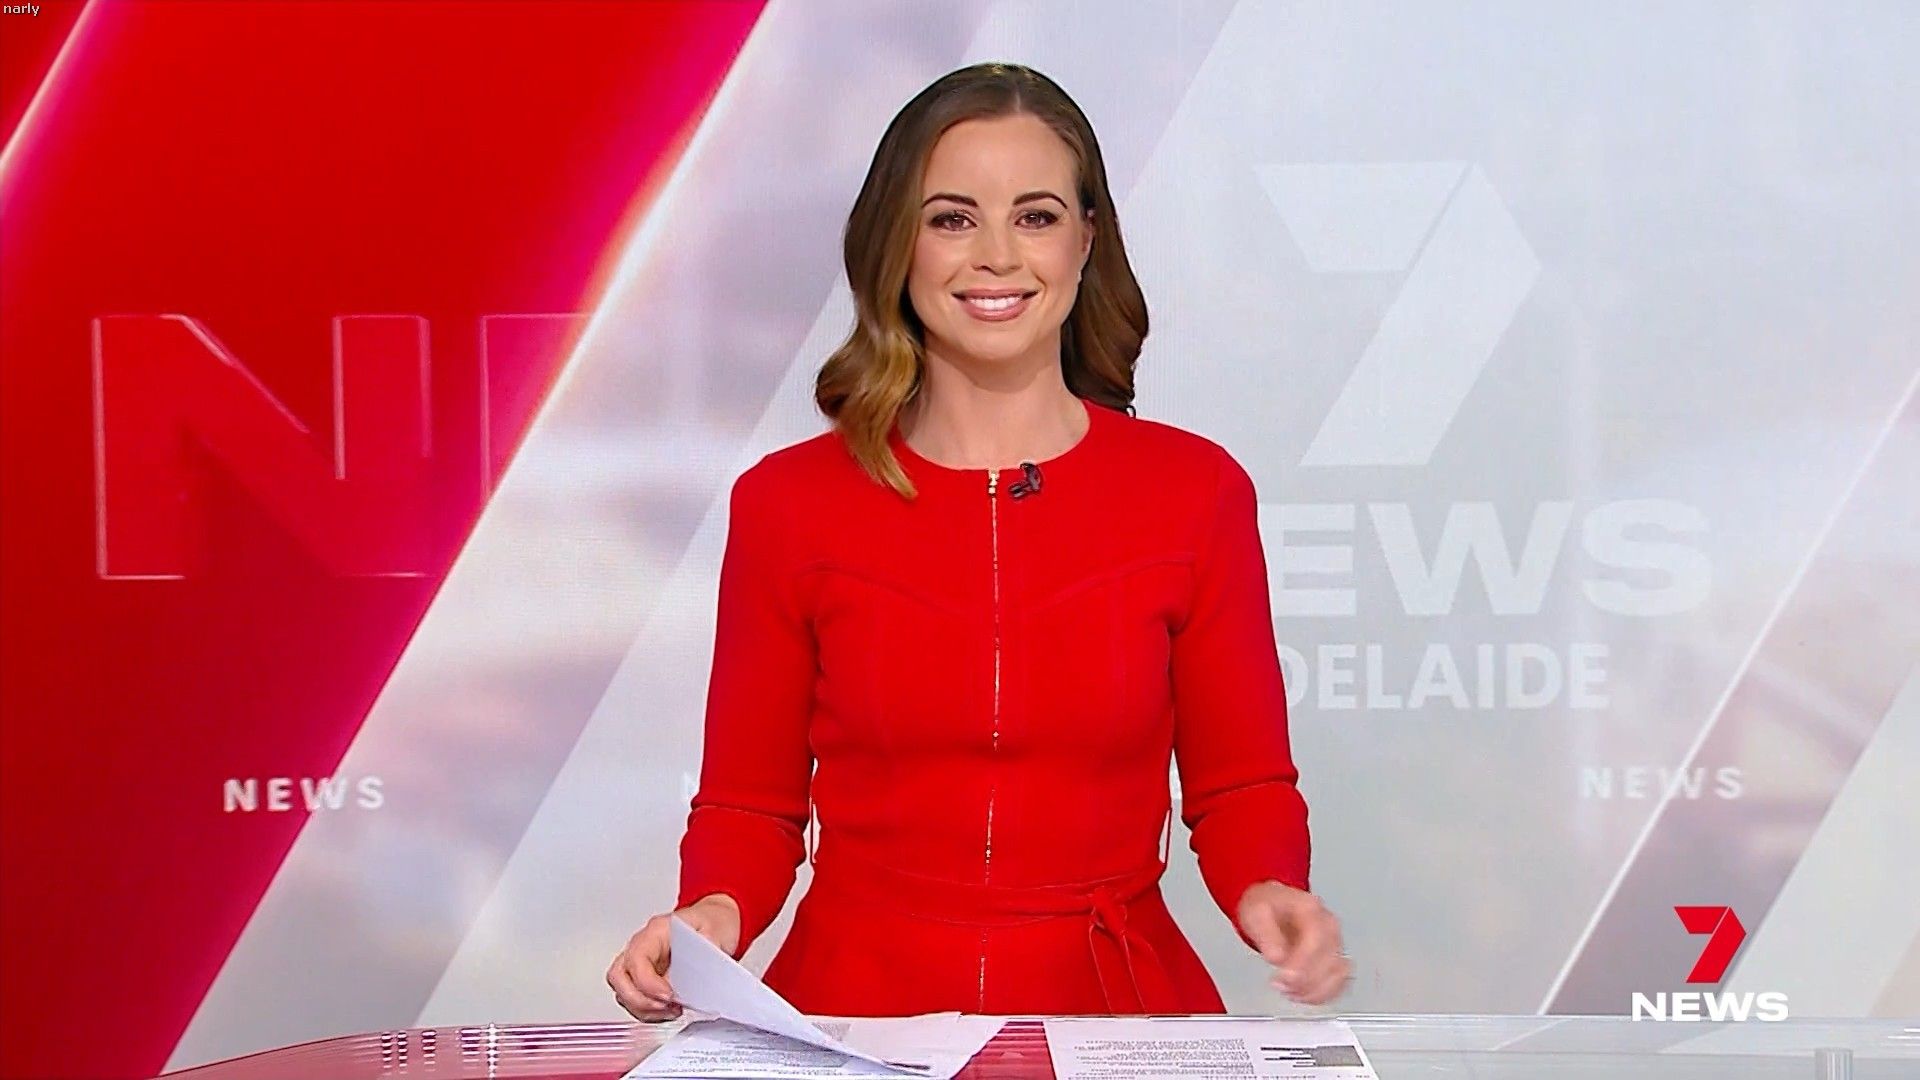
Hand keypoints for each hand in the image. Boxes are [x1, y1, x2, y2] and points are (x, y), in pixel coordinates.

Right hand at [607, 894, 741, 1021]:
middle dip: (639, 1000)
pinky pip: (636, 1000)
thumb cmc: (712, 922)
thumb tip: (698, 976)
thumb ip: (705, 954)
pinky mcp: (647, 980)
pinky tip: (670, 1011)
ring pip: (624, 992)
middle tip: (666, 1007)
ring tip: (672, 1011)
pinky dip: (650, 1012)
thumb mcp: (717, 930)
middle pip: (619, 977)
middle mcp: (643, 947)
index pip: (637, 958)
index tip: (669, 996)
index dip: (647, 983)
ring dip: (645, 1009)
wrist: (717, 922)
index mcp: (656, 931)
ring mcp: (642, 964)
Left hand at [1236, 881, 1351, 1004]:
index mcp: (1311, 909)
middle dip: (1305, 980)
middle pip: (1331, 960)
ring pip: (1339, 974)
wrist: (1273, 905)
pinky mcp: (1334, 959)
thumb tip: (1277, 958)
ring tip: (1290, 992)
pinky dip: (1322, 994)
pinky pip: (1339, 982)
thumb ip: (1266, 935)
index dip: (1303, 963)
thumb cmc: (1267, 906)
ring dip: (1315, 990)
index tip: (1284, 976)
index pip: (1317, 939)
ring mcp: (1335, 943)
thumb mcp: (1256, 913)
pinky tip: (1302, 995)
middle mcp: (1329, 926)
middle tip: (1280, 984)